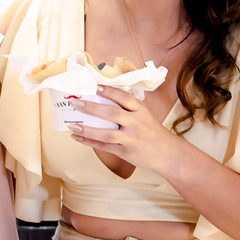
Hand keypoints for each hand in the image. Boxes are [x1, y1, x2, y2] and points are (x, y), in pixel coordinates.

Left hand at [68, 86, 184, 175]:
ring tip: (72, 126)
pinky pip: (104, 147)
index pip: (123, 97)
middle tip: (76, 103)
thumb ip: (128, 108)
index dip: (109, 91)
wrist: (167, 153)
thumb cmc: (152, 131)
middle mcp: (135, 123)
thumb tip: (103, 98)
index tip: (94, 86)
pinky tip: (79, 138)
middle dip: (92, 108)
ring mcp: (130, 139)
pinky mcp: (126, 152)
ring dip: (87, 130)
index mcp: (140, 110)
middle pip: (112, 113)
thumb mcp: (145, 115)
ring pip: (105, 134)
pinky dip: (90, 142)